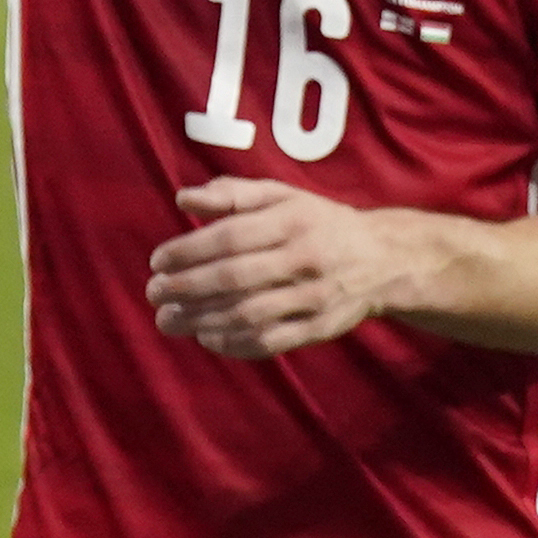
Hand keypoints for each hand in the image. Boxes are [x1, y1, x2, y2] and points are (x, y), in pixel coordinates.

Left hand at [145, 176, 454, 357]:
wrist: (384, 259)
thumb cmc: (319, 222)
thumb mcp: (283, 196)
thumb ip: (233, 194)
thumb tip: (182, 198)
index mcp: (293, 220)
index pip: (231, 237)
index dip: (188, 250)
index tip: (157, 260)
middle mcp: (304, 258)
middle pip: (234, 278)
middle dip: (186, 288)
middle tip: (153, 294)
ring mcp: (313, 297)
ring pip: (248, 314)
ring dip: (201, 320)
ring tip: (168, 320)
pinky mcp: (319, 328)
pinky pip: (270, 341)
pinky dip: (234, 343)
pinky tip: (207, 338)